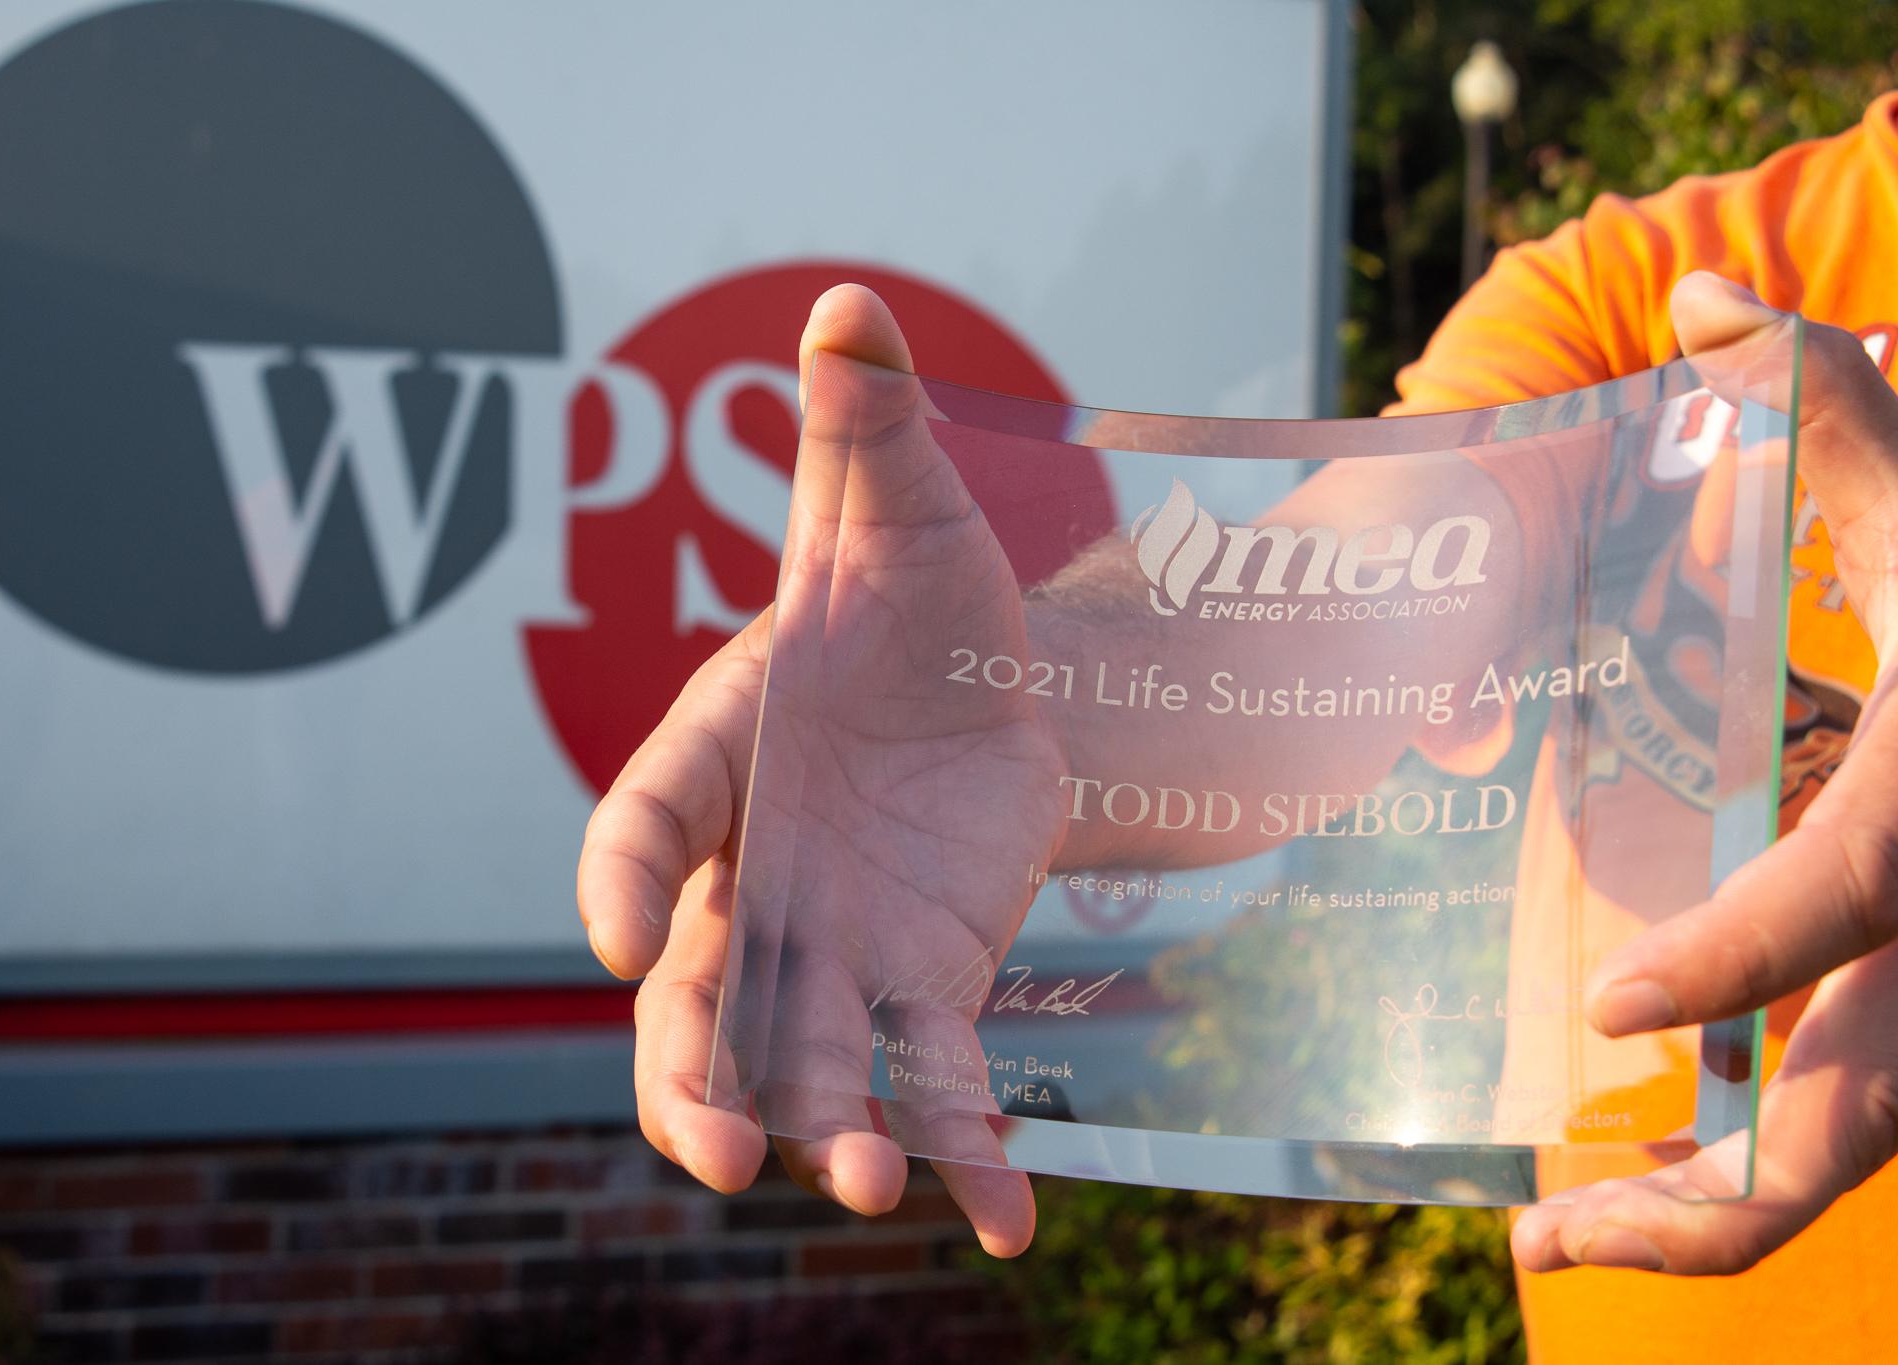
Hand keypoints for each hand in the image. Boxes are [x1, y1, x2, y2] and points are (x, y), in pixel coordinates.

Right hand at [577, 284, 1051, 1254]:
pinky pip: (932, 1081)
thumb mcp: (896, 511)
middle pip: (694, 988)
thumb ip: (863, 428)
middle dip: (694, 1069)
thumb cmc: (911, 598)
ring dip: (826, 1126)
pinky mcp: (923, 983)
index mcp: (715, 755)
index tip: (619, 932)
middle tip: (718, 1141)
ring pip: (802, 1057)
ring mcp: (832, 945)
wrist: (991, 682)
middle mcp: (750, 872)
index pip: (641, 822)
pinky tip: (1008, 1224)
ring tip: (858, 1184)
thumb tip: (848, 304)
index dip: (621, 873)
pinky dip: (964, 1156)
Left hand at [1512, 271, 1897, 1274]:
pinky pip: (1835, 1114)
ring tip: (1551, 1243)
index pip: (1844, 902)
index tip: (1613, 1000)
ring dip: (1701, 1218)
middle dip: (1702, 1215)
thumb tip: (1699, 291)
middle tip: (1539, 1244)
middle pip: (1848, 1132)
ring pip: (1841, 1158)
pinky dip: (1739, 1156)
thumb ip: (1828, 401)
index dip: (1740, 958)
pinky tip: (1635, 1147)